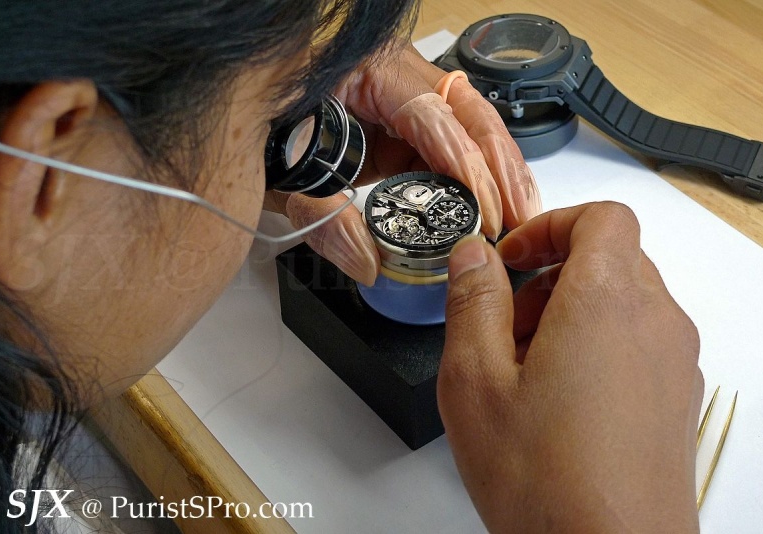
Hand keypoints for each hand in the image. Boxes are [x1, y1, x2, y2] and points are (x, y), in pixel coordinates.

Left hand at [269, 42, 541, 285]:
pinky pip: (449, 145)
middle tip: (520, 219)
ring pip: (469, 126)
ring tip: (519, 218)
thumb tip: (370, 263)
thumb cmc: (261, 130)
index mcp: (365, 67)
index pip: (431, 113)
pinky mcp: (402, 125)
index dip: (465, 165)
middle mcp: (393, 75)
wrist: (241, 121)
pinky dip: (473, 177)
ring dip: (498, 172)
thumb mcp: (286, 174)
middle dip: (500, 168)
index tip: (486, 212)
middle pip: (468, 112)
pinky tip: (489, 207)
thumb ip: (323, 217)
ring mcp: (402, 99)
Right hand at [439, 202, 702, 532]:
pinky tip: (556, 404)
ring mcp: (673, 363)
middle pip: (609, 260)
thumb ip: (472, 301)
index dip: (551, 225)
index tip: (512, 258)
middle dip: (549, 278)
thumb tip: (473, 256)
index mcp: (607, 301)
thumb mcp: (475, 380)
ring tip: (525, 373)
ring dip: (570, 315)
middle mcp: (655, 323)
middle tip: (505, 325)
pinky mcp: (675, 399)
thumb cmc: (548, 481)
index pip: (601, 218)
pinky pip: (636, 344)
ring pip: (621, 303)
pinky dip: (596, 347)